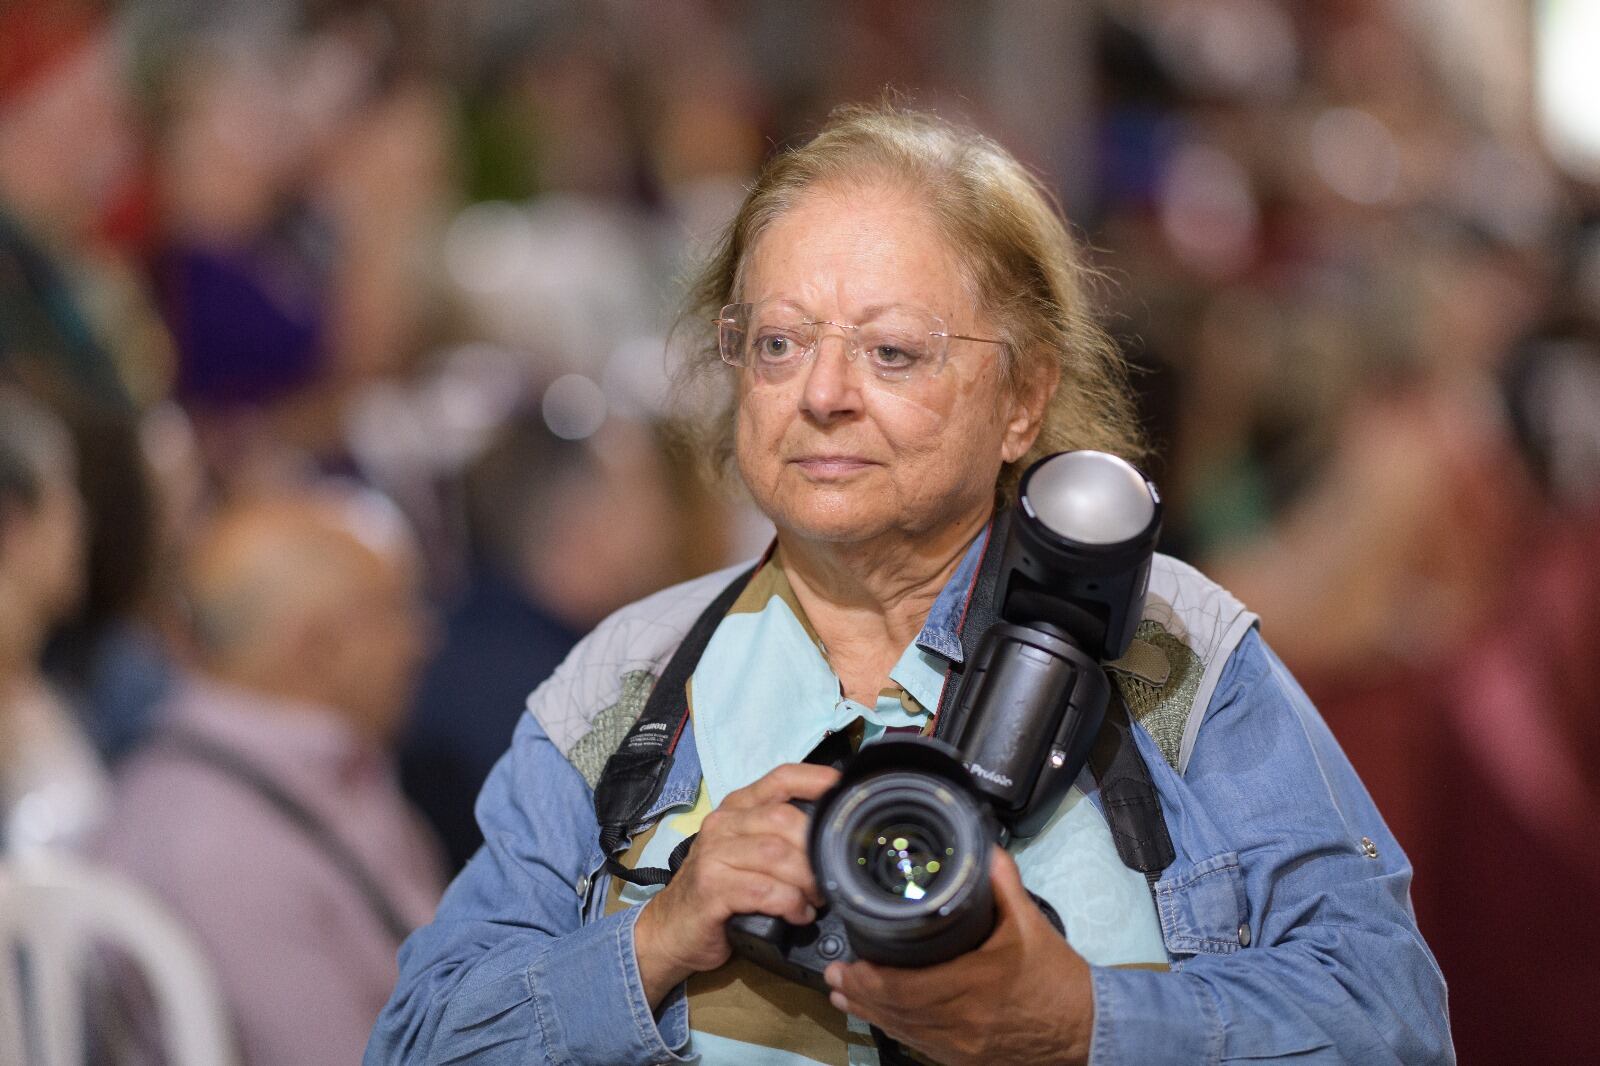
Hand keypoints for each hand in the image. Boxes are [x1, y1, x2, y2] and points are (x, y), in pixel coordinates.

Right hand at [633, 762, 839, 1006]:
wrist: (670, 928)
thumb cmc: (719, 890)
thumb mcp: (749, 854)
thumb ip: (781, 838)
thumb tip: (834, 835)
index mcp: (738, 808)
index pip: (781, 778)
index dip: (817, 781)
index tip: (845, 793)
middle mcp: (724, 823)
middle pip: (785, 820)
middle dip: (816, 850)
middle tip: (830, 879)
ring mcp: (714, 854)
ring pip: (777, 855)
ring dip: (806, 881)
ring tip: (815, 900)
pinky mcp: (711, 887)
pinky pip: (763, 890)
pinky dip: (789, 903)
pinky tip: (797, 914)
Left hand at [824, 847, 1094, 1065]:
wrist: (1086, 1031)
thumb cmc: (1057, 978)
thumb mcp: (1030, 924)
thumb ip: (1002, 883)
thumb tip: (983, 847)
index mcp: (974, 984)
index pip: (905, 987)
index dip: (868, 978)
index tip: (848, 961)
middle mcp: (961, 1021)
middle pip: (895, 1011)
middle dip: (859, 993)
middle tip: (835, 975)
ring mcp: (960, 1047)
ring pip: (902, 1031)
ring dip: (869, 1013)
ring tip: (843, 995)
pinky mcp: (964, 1059)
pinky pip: (919, 1045)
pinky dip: (894, 1029)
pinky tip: (879, 1018)